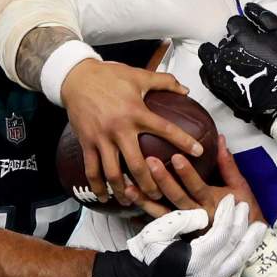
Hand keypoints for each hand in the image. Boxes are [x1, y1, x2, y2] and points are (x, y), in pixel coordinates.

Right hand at [63, 59, 202, 203]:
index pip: (165, 129)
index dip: (184, 141)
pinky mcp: (87, 143)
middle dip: (150, 184)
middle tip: (160, 195)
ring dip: (124, 191)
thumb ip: (165, 82)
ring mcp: (102, 138)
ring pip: (113, 173)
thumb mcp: (139, 75)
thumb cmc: (109, 76)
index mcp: (136, 112)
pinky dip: (97, 187)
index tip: (199, 152)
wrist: (76, 77)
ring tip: (133, 201)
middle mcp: (119, 129)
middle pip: (137, 164)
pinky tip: (104, 198)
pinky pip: (92, 170)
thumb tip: (186, 90)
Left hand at [126, 135, 264, 223]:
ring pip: (163, 214)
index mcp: (213, 202)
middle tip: (149, 162)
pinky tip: (129, 210)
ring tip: (128, 188)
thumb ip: (228, 164)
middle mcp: (198, 216)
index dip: (187, 173)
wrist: (245, 244)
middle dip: (162, 180)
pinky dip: (144, 220)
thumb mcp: (240, 187)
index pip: (198, 186)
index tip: (177, 156)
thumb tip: (220, 139)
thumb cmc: (243, 212)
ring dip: (145, 201)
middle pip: (177, 198)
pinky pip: (159, 227)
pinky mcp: (180, 235)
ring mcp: (187, 228)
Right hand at [128, 194, 264, 276]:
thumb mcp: (158, 231)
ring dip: (251, 241)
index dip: (228, 214)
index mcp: (196, 260)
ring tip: (259, 226)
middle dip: (242, 223)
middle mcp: (210, 275)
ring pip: (240, 260)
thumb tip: (205, 216)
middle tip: (245, 206)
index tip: (230, 198)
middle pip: (235, 245)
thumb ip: (182, 220)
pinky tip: (247, 246)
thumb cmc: (149, 254)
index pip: (221, 233)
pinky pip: (236, 275)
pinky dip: (243, 259)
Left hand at [198, 4, 276, 133]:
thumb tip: (249, 7)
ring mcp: (218, 70)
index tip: (251, 36)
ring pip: (209, 54)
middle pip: (222, 39)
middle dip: (232, 43)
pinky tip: (223, 73)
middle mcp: (225, 51)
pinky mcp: (216, 86)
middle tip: (247, 53)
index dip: (243, 28)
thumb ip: (265, 18)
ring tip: (233, 62)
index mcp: (241, 36)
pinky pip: (205, 72)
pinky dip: (212, 70)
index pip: (233, 22)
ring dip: (218, 55)